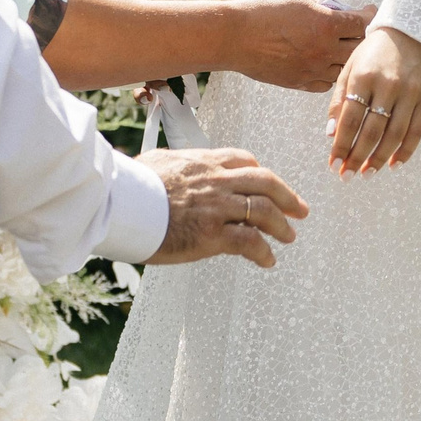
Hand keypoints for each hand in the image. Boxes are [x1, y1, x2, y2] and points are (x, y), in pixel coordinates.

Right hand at [143, 147, 308, 267]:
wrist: (121, 203)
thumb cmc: (130, 185)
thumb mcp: (157, 162)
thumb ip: (173, 164)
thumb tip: (167, 165)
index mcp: (204, 162)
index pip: (243, 160)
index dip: (260, 172)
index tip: (268, 183)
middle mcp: (217, 181)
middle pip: (266, 182)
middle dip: (288, 196)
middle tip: (300, 208)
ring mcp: (218, 207)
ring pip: (264, 211)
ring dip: (281, 225)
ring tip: (289, 236)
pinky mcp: (212, 234)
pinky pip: (249, 242)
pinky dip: (263, 252)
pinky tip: (268, 260)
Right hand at [220, 0, 372, 91]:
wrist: (234, 37)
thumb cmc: (262, 11)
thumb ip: (319, 5)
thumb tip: (329, 11)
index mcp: (326, 24)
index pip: (361, 23)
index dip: (369, 15)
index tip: (369, 11)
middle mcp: (324, 50)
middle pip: (359, 49)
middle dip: (362, 37)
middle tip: (359, 30)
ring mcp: (313, 70)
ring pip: (345, 70)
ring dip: (347, 58)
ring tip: (343, 49)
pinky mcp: (300, 83)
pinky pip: (326, 84)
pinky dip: (330, 74)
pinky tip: (325, 64)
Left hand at [325, 26, 420, 174]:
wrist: (408, 32)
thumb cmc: (372, 53)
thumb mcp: (349, 68)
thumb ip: (339, 101)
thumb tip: (331, 135)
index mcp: (364, 77)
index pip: (350, 119)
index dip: (341, 145)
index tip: (333, 164)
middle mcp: (388, 85)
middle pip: (372, 130)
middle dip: (358, 157)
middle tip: (347, 175)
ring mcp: (409, 92)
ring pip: (395, 135)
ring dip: (380, 158)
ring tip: (367, 173)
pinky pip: (417, 130)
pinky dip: (406, 151)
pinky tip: (394, 164)